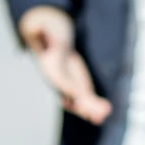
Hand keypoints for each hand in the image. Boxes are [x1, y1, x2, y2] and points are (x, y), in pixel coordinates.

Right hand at [19, 6, 111, 124]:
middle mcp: (58, 81)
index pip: (57, 80)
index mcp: (49, 68)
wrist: (51, 42)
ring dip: (91, 110)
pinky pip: (87, 99)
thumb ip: (40, 31)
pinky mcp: (78, 86)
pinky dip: (96, 106)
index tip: (76, 95)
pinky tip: (107, 110)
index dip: (66, 87)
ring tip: (103, 115)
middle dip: (81, 105)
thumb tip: (37, 28)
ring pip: (79, 101)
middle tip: (93, 113)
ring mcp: (68, 86)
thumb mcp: (42, 29)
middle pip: (70, 96)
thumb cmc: (47, 33)